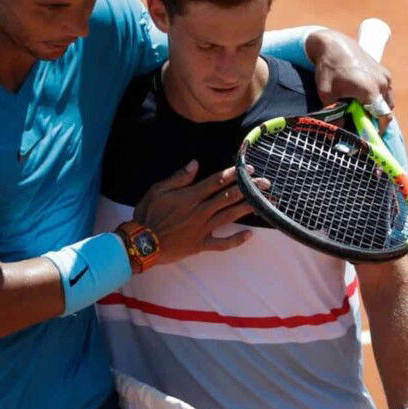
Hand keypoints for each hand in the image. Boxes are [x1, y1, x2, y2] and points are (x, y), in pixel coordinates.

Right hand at [133, 161, 265, 263]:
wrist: (141, 243)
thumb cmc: (147, 215)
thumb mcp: (157, 191)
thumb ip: (177, 178)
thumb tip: (195, 164)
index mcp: (190, 197)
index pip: (216, 182)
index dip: (233, 174)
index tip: (247, 168)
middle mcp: (200, 211)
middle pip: (228, 197)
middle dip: (248, 189)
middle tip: (266, 183)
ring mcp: (202, 229)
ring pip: (229, 216)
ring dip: (248, 208)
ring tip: (265, 202)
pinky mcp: (201, 244)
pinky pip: (222, 244)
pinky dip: (236, 240)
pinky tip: (250, 235)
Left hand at [306, 29, 394, 132]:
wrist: (334, 45)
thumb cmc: (328, 70)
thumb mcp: (327, 96)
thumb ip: (334, 115)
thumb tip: (338, 133)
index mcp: (370, 90)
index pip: (383, 117)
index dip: (377, 130)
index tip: (368, 137)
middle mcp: (382, 83)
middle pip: (386, 111)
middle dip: (375, 119)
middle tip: (360, 124)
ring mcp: (385, 76)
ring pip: (387, 101)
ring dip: (377, 108)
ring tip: (359, 109)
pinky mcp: (384, 71)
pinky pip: (385, 91)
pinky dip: (378, 97)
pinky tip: (362, 97)